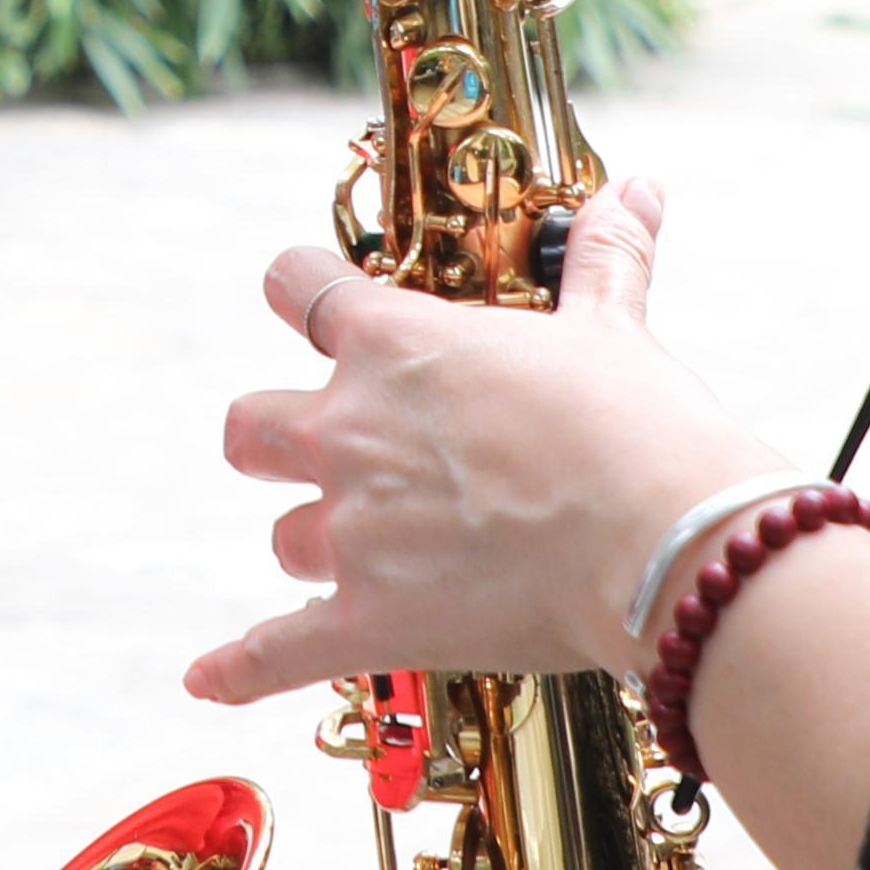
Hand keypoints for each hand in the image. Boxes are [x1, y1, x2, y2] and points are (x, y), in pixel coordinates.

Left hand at [195, 177, 784, 706]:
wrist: (661, 542)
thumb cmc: (638, 428)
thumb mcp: (613, 329)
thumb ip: (605, 258)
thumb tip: (635, 191)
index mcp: (393, 345)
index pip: (297, 289)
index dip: (298, 290)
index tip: (302, 295)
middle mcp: (349, 432)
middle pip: (251, 428)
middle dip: (277, 439)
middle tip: (326, 449)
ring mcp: (351, 532)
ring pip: (283, 536)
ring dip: (315, 540)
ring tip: (367, 555)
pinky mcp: (369, 622)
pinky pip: (275, 650)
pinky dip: (241, 668)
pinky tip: (208, 678)